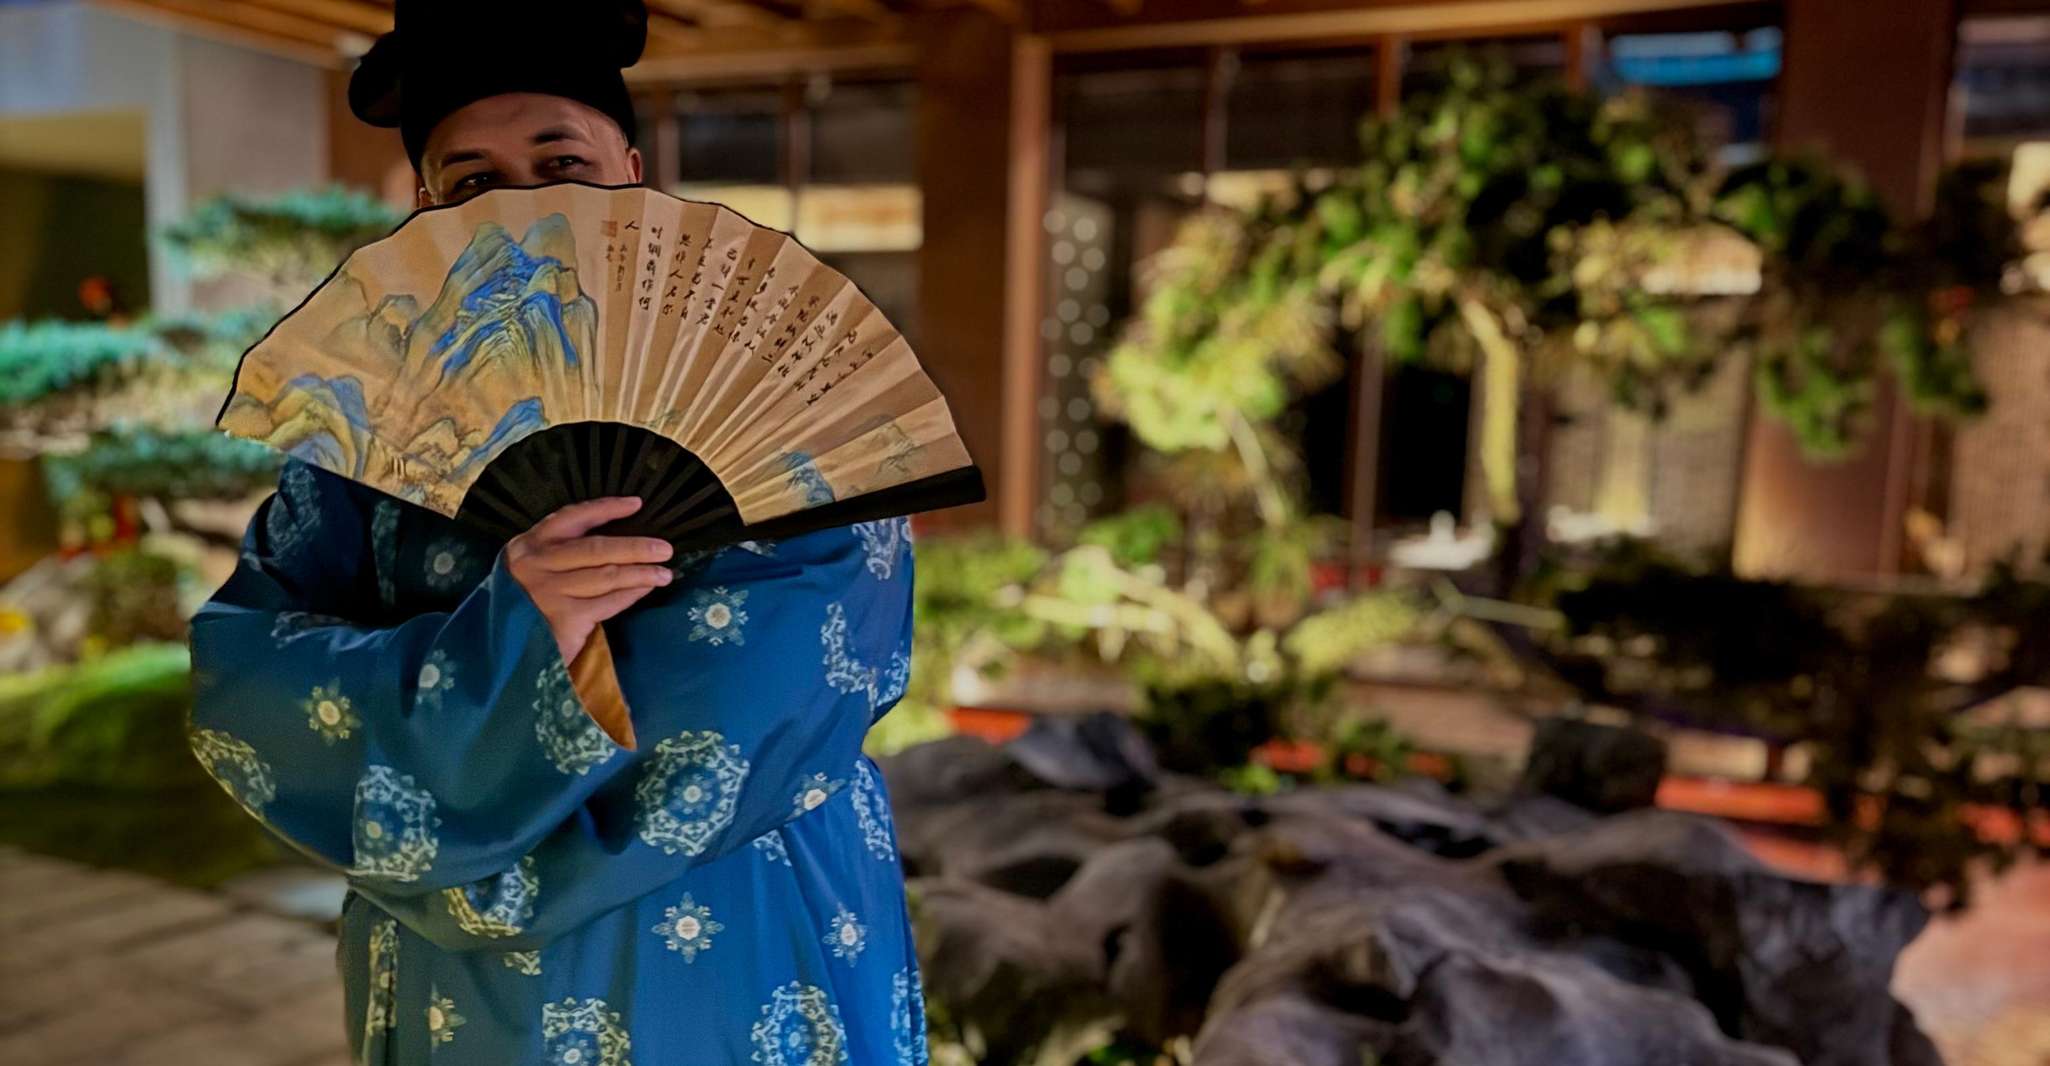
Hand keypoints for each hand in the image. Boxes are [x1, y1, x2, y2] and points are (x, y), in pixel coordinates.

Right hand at [504, 496, 673, 662]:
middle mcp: (536, 564)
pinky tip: (646, 589)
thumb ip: (556, 556)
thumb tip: (612, 544)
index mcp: (527, 546)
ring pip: (607, 575)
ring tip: (665, 572)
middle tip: (665, 548)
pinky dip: (631, 594)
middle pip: (597, 548)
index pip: (572, 517)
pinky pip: (609, 601)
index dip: (606, 509)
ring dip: (641, 572)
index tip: (636, 504)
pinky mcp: (565, 618)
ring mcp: (550, 591)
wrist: (494, 655)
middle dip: (636, 546)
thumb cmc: (519, 609)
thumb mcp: (527, 572)